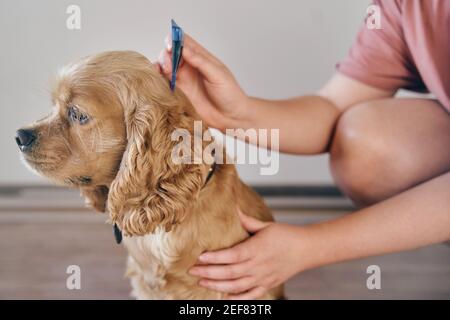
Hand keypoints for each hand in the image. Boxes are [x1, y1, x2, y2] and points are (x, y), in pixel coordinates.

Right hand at [157, 33, 251, 130]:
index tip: (171, 46)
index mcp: (201, 57)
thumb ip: (200, 61)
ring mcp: (183, 79)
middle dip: (166, 56)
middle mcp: (190, 66)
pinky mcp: (179, 93)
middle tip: (169, 66)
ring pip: (164, 67)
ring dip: (160, 67)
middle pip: (170, 53)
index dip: (174, 40)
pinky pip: (164, 83)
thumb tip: (184, 49)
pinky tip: (158, 82)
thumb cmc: (229, 94)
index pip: (183, 41)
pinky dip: (158, 81)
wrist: (231, 117)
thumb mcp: (217, 74)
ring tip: (164, 73)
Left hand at [188, 209, 305, 298]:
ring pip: (236, 286)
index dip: (215, 258)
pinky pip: (250, 296)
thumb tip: (231, 207)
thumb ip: (246, 220)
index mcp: (257, 248)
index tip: (200, 256)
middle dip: (209, 272)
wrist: (307, 249)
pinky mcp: (267, 285)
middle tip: (192, 270)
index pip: (232, 255)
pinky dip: (236, 299)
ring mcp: (263, 277)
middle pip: (230, 272)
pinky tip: (223, 297)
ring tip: (202, 281)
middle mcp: (258, 265)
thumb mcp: (265, 225)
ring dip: (217, 285)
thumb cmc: (286, 235)